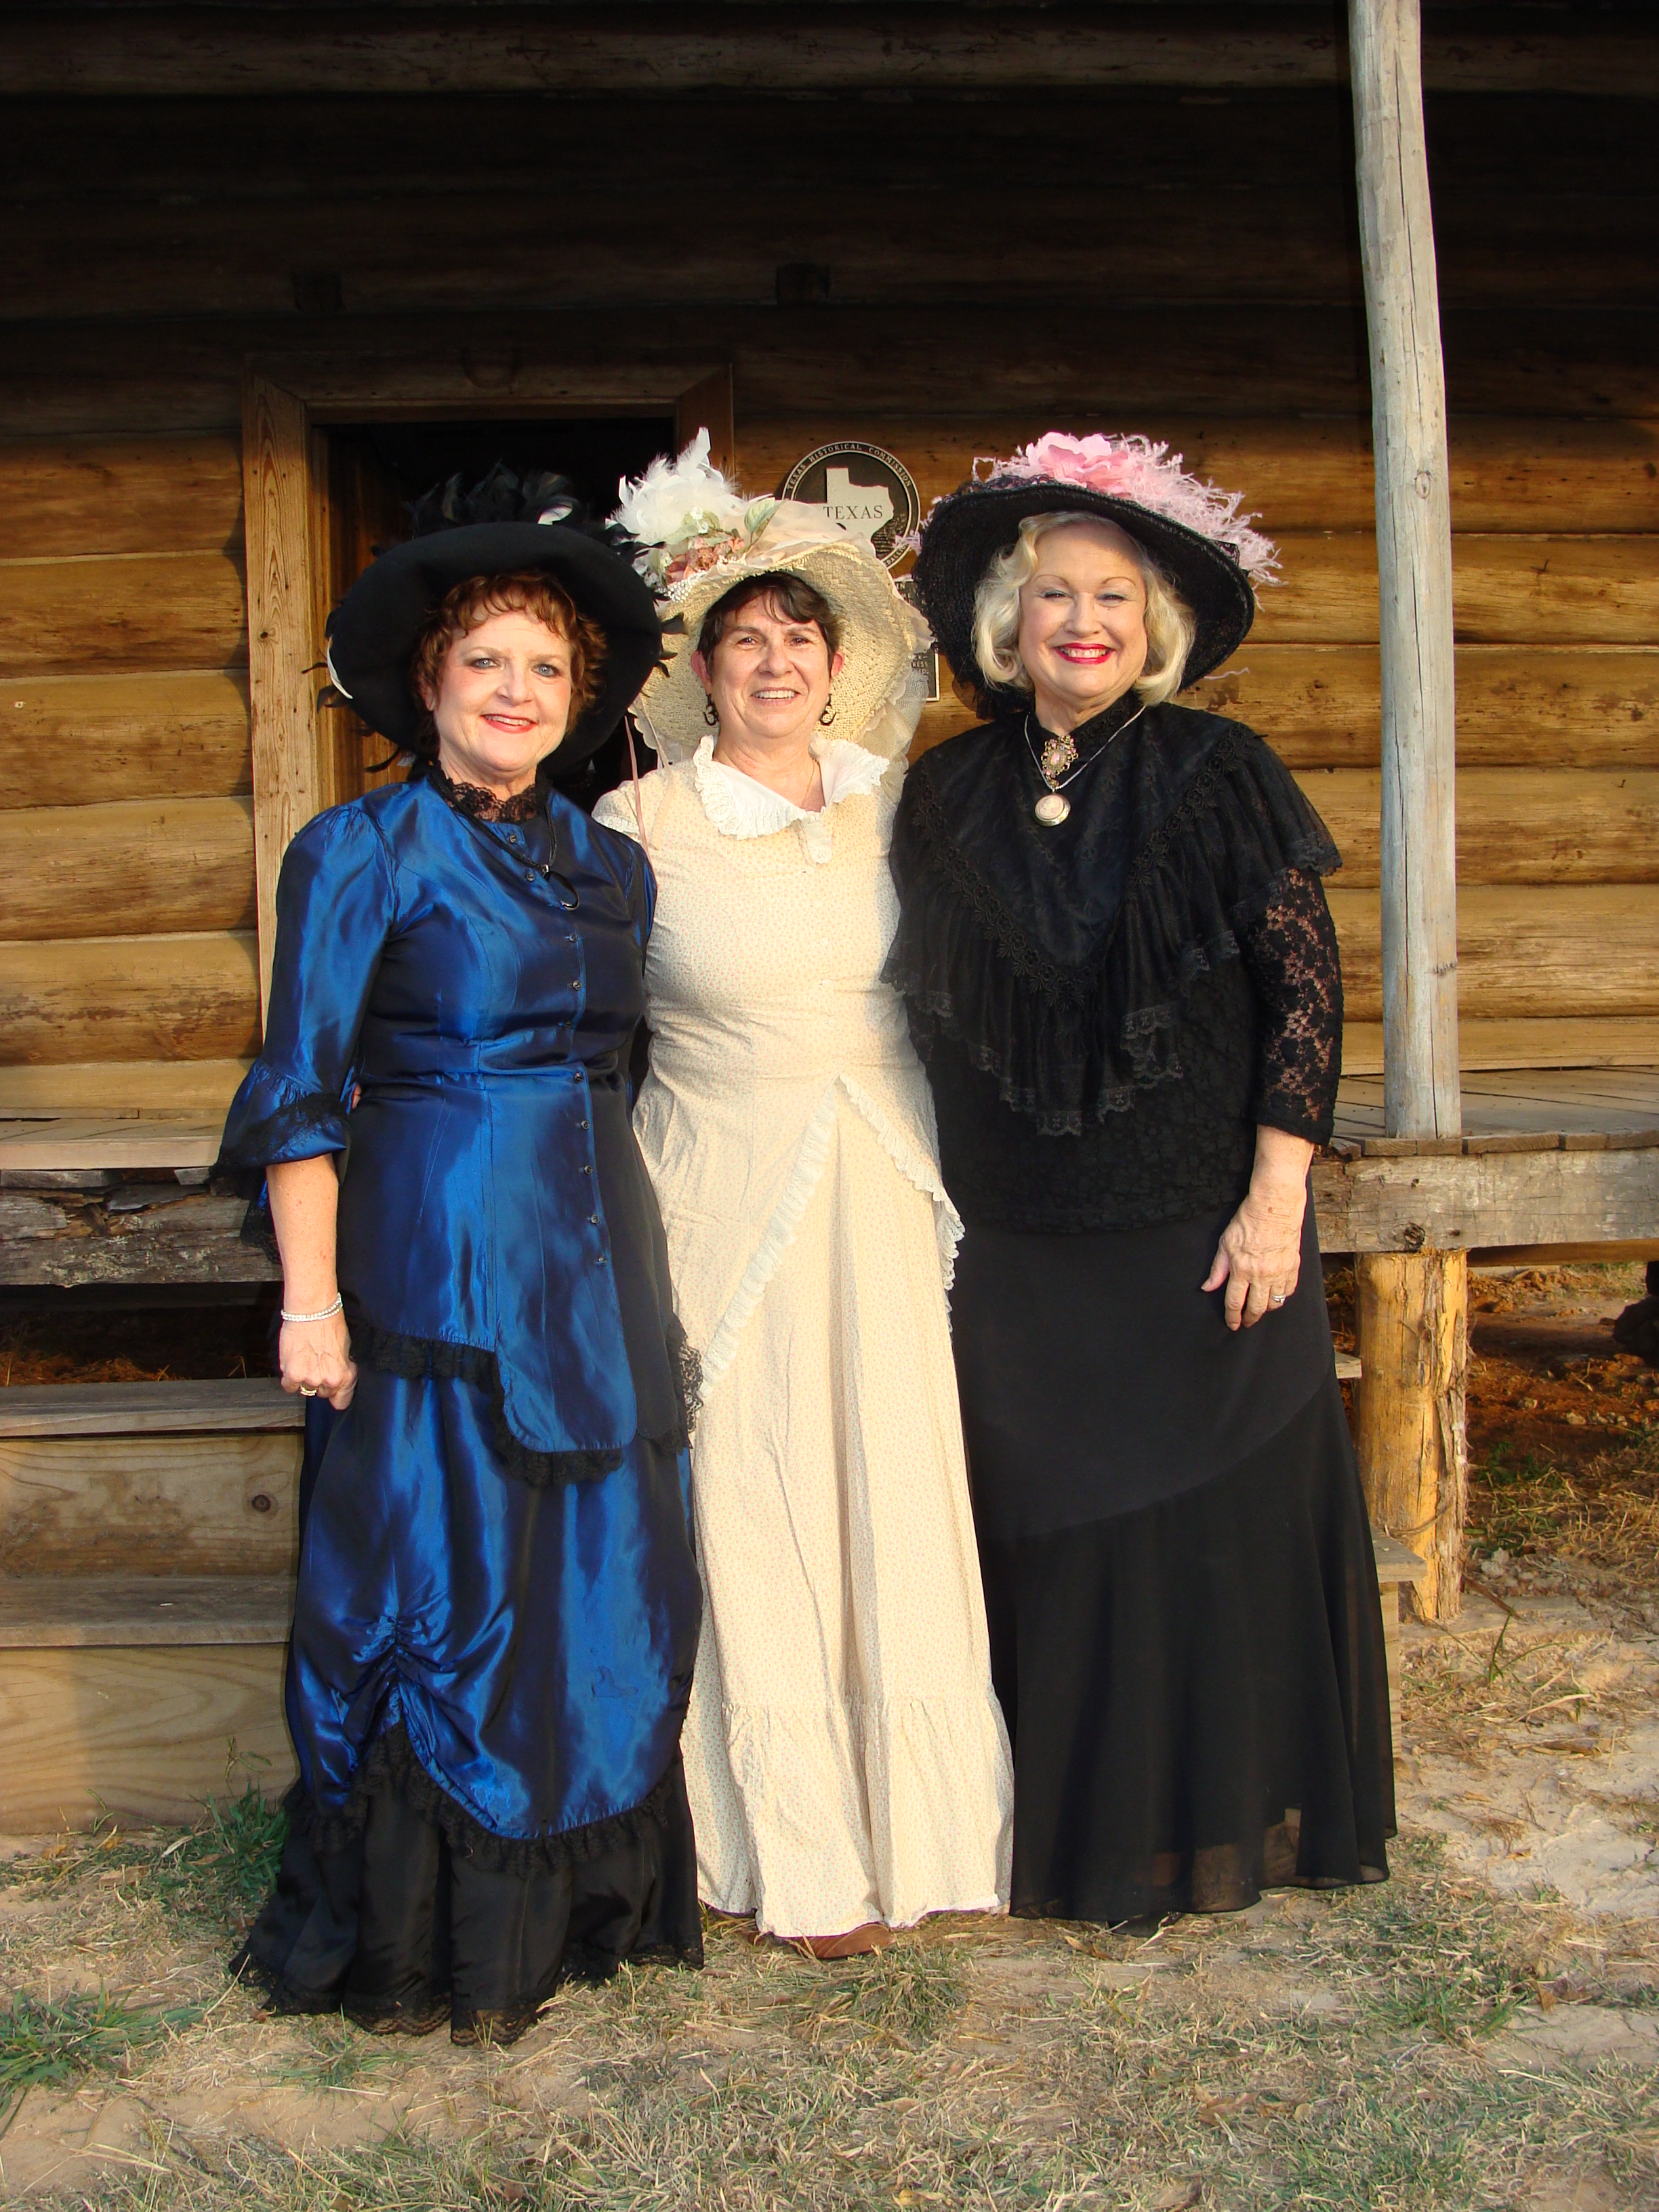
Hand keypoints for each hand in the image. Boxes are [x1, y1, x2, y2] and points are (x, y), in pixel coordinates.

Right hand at [278, 1310, 356, 1408]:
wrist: (312, 1311)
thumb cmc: (330, 1323)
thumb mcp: (345, 1347)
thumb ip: (341, 1366)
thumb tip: (337, 1373)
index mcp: (345, 1375)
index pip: (341, 1401)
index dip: (337, 1397)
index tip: (334, 1396)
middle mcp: (328, 1380)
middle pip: (321, 1392)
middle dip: (319, 1381)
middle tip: (316, 1364)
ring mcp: (309, 1378)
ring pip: (305, 1389)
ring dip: (304, 1378)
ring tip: (304, 1360)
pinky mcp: (292, 1374)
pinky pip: (289, 1386)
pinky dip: (289, 1378)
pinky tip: (293, 1364)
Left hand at [1202, 1128, 1313, 1331]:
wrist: (1274, 1207)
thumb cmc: (1247, 1221)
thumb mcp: (1225, 1243)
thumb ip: (1217, 1269)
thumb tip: (1208, 1288)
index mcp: (1241, 1269)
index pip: (1235, 1302)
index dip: (1232, 1317)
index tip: (1233, 1325)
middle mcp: (1261, 1274)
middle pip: (1256, 1308)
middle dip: (1250, 1319)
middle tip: (1246, 1323)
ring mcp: (1279, 1272)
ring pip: (1274, 1303)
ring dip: (1266, 1310)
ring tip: (1260, 1309)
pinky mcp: (1293, 1267)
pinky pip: (1288, 1291)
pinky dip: (1281, 1297)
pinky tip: (1275, 1296)